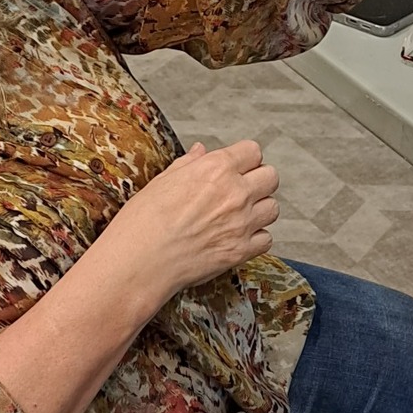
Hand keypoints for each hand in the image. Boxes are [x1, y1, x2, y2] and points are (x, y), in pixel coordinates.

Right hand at [100, 141, 279, 305]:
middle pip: (271, 177)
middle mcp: (235, 193)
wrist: (139, 261)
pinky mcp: (241, 251)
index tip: (236, 167)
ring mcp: (242, 223)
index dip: (244, 159)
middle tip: (241, 190)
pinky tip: (237, 237)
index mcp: (215, 168)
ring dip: (260, 210)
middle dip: (258, 181)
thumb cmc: (143, 220)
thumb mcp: (162, 181)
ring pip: (273, 208)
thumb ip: (189, 164)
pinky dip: (256, 239)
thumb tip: (202, 151)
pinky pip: (266, 239)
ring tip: (239, 216)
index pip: (252, 151)